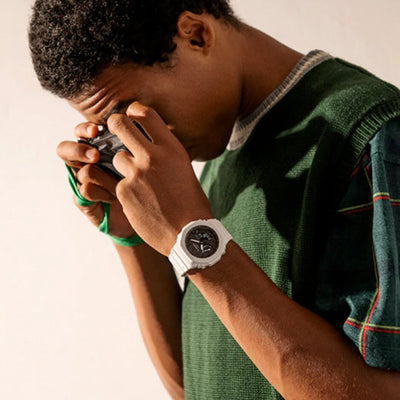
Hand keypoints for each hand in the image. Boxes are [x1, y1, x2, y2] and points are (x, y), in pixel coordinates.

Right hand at [56, 123, 135, 237]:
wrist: (146, 215)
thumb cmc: (147, 182)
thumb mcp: (142, 159)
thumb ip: (134, 142)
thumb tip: (134, 126)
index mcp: (99, 148)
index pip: (83, 133)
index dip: (85, 129)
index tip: (95, 130)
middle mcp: (86, 164)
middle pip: (65, 150)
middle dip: (79, 150)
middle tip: (95, 156)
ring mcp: (83, 183)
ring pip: (84, 172)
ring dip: (104, 178)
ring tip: (121, 184)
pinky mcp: (84, 202)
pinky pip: (85, 191)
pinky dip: (102, 193)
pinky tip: (116, 197)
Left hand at [111, 102, 213, 255]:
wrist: (189, 233)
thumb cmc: (191, 202)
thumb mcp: (183, 169)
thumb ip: (165, 153)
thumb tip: (150, 143)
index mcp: (171, 148)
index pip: (144, 113)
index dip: (133, 111)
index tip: (130, 116)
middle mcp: (152, 156)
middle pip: (119, 125)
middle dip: (114, 125)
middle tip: (114, 130)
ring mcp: (136, 174)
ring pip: (117, 157)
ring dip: (123, 166)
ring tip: (138, 181)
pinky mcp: (124, 191)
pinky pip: (118, 182)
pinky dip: (126, 189)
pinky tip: (140, 200)